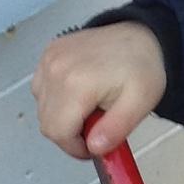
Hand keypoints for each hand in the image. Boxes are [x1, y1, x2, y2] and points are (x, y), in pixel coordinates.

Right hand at [32, 22, 166, 158]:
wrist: (140, 35)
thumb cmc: (142, 66)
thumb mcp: (141, 103)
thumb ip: (116, 130)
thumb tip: (94, 148)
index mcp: (78, 83)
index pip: (58, 133)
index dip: (75, 148)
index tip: (93, 146)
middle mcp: (57, 69)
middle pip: (48, 124)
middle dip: (71, 134)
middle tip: (96, 125)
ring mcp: (49, 60)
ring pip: (42, 109)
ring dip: (63, 117)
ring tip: (90, 106)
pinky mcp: (47, 55)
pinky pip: (41, 90)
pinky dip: (57, 99)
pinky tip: (79, 92)